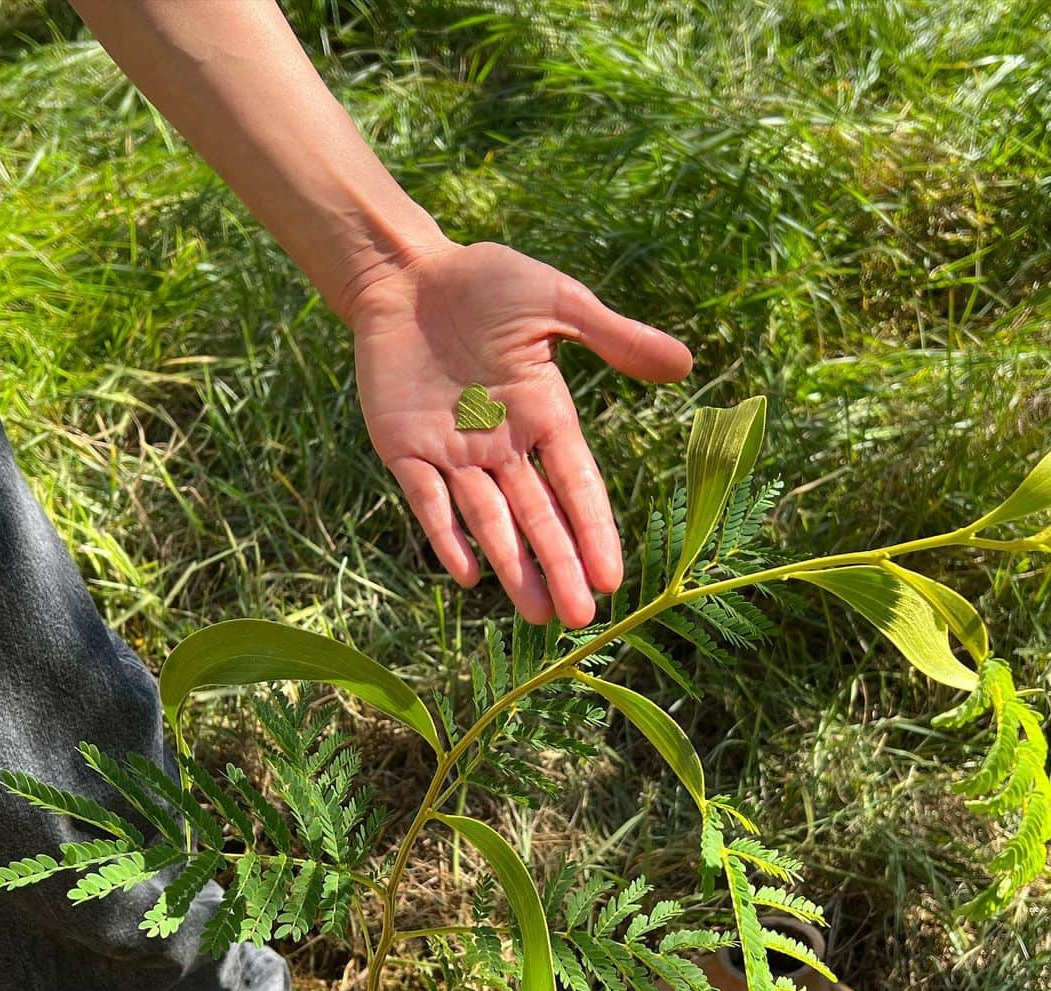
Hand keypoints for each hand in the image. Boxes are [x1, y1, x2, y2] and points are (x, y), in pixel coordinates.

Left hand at [350, 240, 692, 628]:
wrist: (405, 273)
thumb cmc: (484, 281)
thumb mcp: (556, 303)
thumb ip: (613, 337)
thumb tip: (684, 365)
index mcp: (543, 414)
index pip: (576, 484)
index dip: (593, 532)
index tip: (612, 578)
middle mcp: (503, 445)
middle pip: (537, 517)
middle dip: (558, 567)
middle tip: (579, 619)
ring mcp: (453, 452)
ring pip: (488, 521)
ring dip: (512, 568)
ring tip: (537, 615)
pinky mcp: (404, 450)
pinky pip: (428, 501)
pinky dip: (447, 536)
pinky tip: (468, 576)